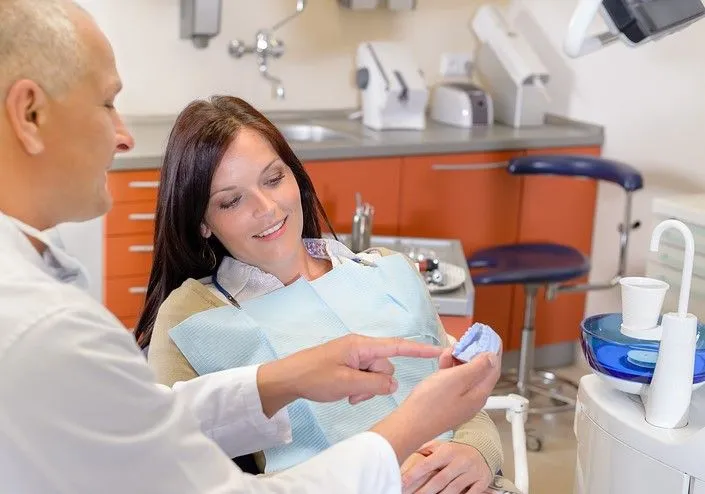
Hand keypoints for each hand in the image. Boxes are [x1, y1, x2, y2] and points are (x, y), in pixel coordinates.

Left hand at [257, 334, 443, 416]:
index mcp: (362, 345)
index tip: (440, 350)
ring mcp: (354, 356)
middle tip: (355, 394)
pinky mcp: (347, 365)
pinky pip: (364, 378)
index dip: (420, 349)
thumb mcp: (347, 383)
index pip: (397, 346)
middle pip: (386, 366)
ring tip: (347, 395)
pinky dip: (359, 388)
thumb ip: (375, 384)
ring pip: (376, 375)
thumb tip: (393, 384)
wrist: (287, 379)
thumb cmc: (314, 377)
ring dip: (366, 389)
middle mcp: (361, 348)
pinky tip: (345, 394)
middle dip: (377, 383)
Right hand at [371, 350, 500, 462]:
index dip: (493, 350)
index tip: (490, 335)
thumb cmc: (431, 402)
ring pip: (466, 375)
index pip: (493, 368)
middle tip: (466, 340)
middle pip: (480, 371)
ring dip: (460, 360)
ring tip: (449, 350)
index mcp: (479, 394)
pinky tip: (442, 362)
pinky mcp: (448, 401)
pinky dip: (450, 369)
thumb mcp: (456, 379)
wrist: (410, 424)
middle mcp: (473, 398)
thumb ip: (477, 367)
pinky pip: (455, 381)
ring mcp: (460, 401)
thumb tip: (492, 357)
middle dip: (474, 353)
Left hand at [402, 440, 492, 493]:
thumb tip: (406, 450)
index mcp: (447, 452)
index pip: (427, 464)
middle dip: (425, 491)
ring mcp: (471, 472)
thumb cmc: (455, 451)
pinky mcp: (481, 481)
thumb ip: (424, 449)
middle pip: (440, 480)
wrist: (483, 450)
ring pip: (454, 489)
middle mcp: (460, 461)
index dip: (414, 474)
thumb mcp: (441, 446)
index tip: (402, 483)